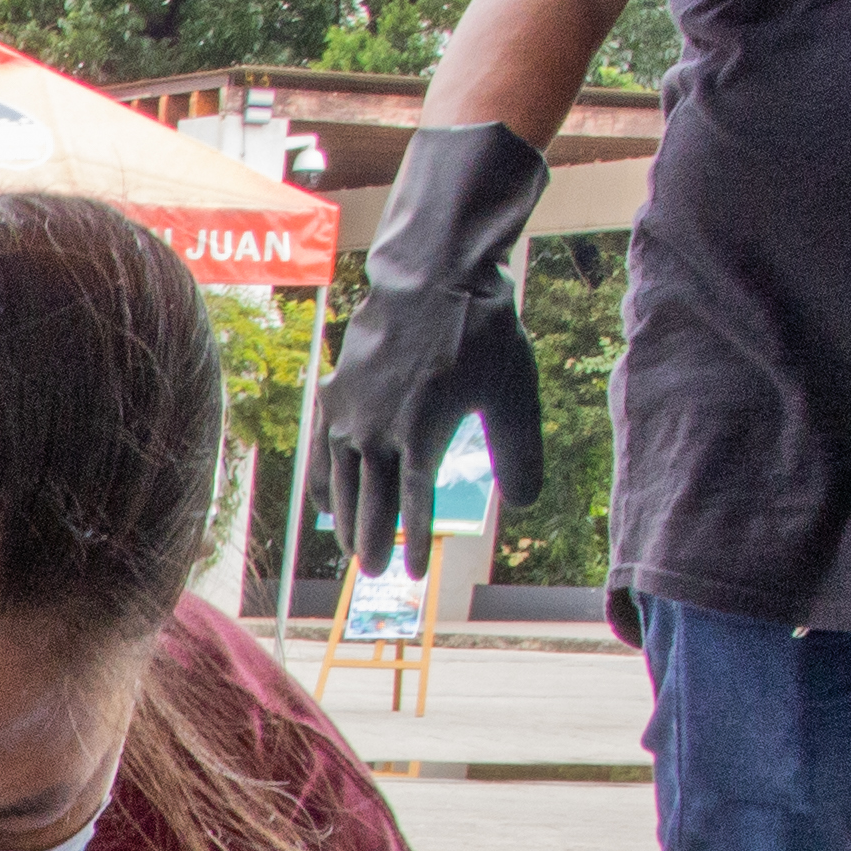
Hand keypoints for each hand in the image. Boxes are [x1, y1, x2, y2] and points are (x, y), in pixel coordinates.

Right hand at [311, 123, 551, 574]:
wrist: (431, 275)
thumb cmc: (481, 330)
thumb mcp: (513, 390)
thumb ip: (518, 450)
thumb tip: (527, 504)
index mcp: (420, 434)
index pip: (413, 504)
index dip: (411, 542)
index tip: (410, 575)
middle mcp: (377, 431)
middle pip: (369, 501)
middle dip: (370, 539)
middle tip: (371, 571)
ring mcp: (349, 415)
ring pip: (341, 481)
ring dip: (346, 517)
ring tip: (352, 545)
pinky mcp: (335, 397)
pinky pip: (323, 451)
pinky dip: (325, 481)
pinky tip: (327, 501)